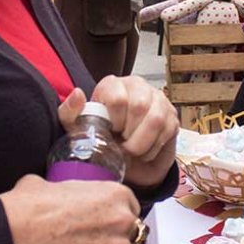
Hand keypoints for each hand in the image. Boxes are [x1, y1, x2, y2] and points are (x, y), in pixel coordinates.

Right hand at [0, 175, 139, 243]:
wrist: (15, 239)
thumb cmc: (29, 212)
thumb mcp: (49, 185)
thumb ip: (66, 189)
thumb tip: (51, 190)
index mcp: (116, 194)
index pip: (128, 208)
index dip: (111, 220)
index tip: (100, 226)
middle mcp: (124, 220)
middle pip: (127, 234)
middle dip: (109, 241)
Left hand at [59, 77, 178, 188]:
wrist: (124, 158)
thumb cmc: (101, 138)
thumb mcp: (78, 129)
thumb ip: (70, 113)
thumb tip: (78, 94)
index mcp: (114, 84)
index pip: (117, 97)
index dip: (114, 120)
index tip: (110, 131)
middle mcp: (138, 86)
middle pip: (139, 106)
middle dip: (129, 133)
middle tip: (121, 144)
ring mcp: (158, 99)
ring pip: (155, 119)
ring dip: (141, 143)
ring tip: (132, 150)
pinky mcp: (172, 116)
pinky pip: (167, 131)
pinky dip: (152, 148)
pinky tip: (143, 151)